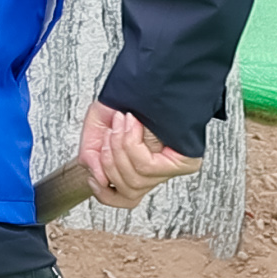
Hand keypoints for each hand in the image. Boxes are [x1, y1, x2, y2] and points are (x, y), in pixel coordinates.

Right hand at [81, 98, 201, 207]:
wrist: (145, 78)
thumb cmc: (124, 100)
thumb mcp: (97, 129)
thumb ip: (91, 157)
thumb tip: (98, 179)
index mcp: (138, 168)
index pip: (126, 199)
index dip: (105, 195)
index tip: (94, 178)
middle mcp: (157, 172)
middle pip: (127, 191)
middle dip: (110, 159)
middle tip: (111, 131)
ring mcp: (172, 169)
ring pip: (134, 179)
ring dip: (120, 147)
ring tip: (122, 122)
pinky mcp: (185, 163)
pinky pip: (146, 167)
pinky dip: (132, 144)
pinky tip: (133, 125)